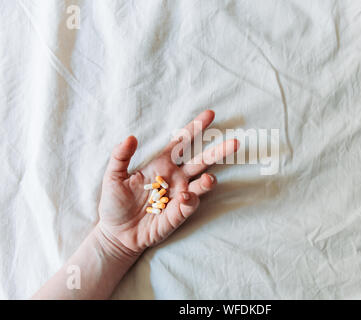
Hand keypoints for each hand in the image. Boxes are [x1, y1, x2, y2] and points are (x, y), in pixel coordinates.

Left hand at [97, 110, 238, 255]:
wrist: (117, 233)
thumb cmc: (115, 203)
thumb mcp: (112, 177)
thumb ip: (120, 156)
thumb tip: (131, 137)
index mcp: (162, 163)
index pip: (182, 142)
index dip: (195, 128)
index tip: (210, 114)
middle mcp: (175, 177)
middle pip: (202, 160)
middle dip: (219, 151)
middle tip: (235, 142)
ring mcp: (180, 195)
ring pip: (202, 183)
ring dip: (208, 180)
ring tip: (209, 179)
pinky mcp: (179, 213)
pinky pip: (190, 204)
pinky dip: (189, 201)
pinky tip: (183, 199)